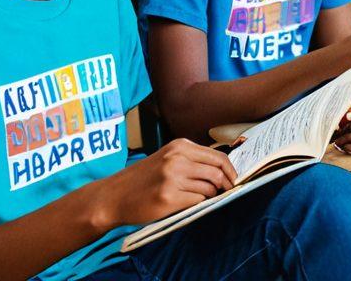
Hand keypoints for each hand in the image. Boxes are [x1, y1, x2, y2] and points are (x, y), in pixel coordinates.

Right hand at [96, 138, 235, 227]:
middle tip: (226, 193)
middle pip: (217, 171)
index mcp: (179, 146)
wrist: (115, 195)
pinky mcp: (168, 198)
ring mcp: (173, 178)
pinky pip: (197, 201)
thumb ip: (191, 159)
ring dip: (211, 195)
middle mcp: (177, 158)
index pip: (218, 156)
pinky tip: (189, 204)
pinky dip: (199, 204)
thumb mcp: (167, 158)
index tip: (234, 180)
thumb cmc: (143, 178)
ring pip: (209, 187)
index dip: (231, 170)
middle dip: (226, 185)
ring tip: (202, 198)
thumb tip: (221, 170)